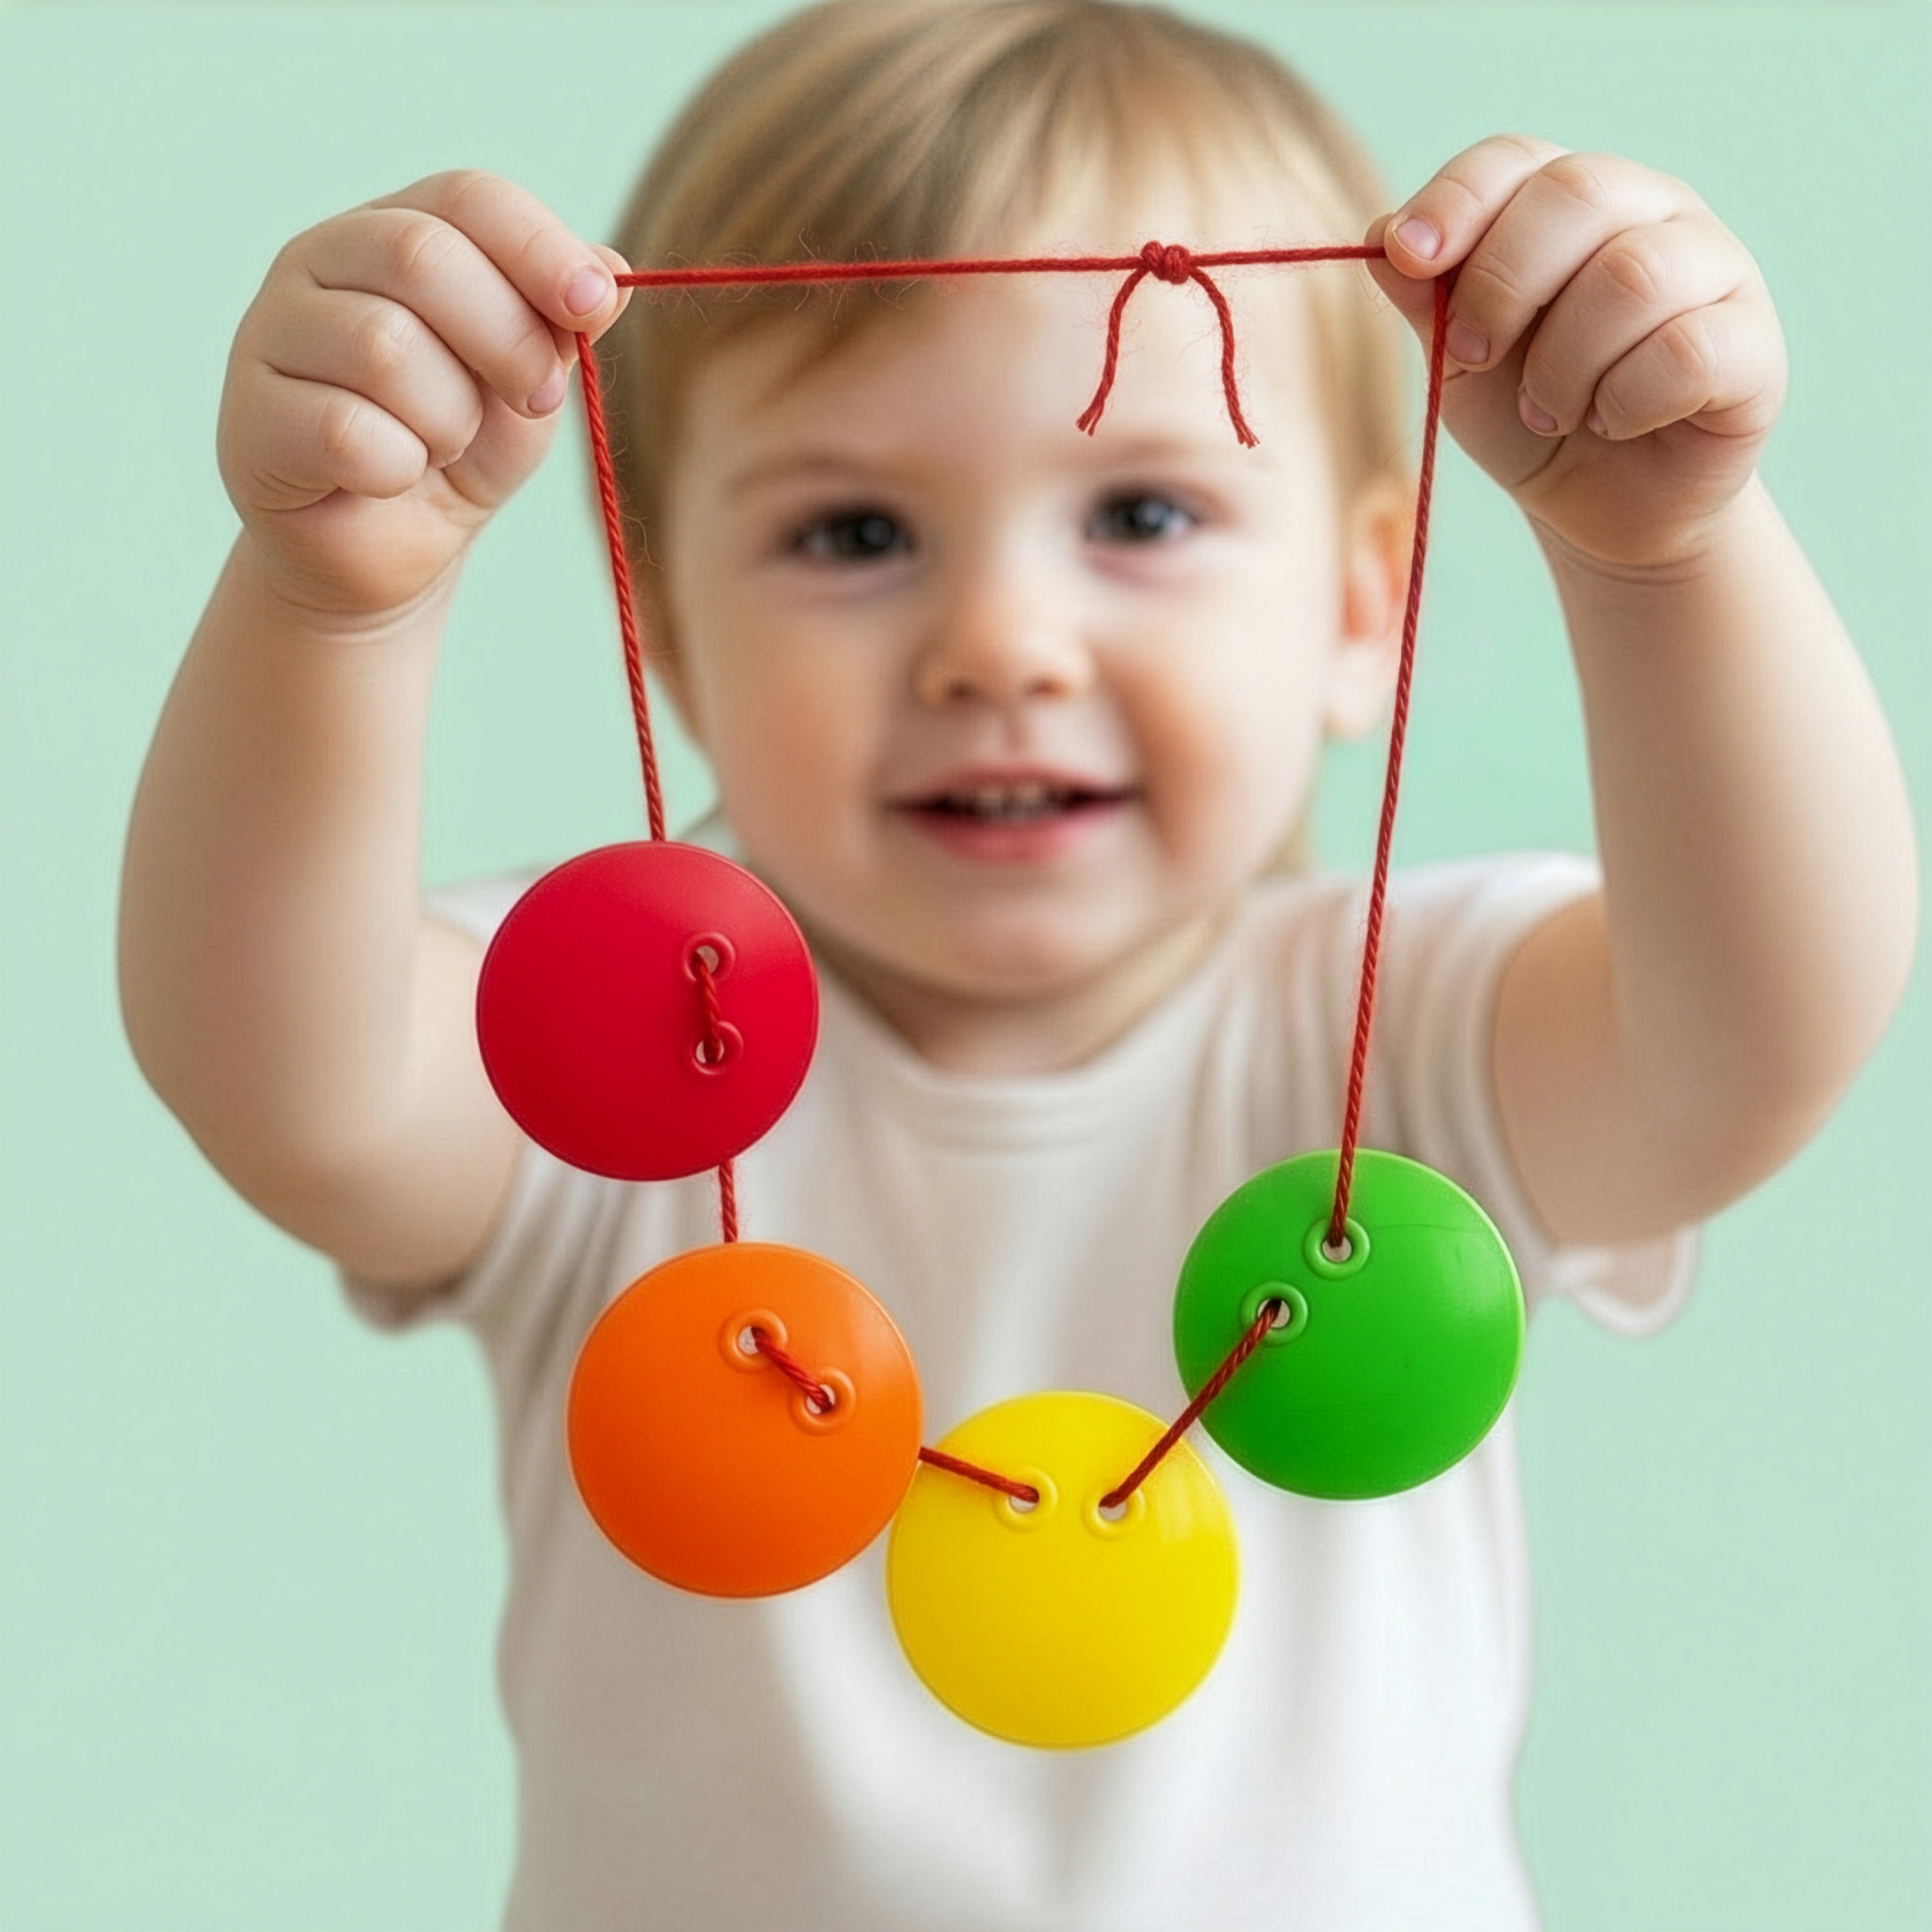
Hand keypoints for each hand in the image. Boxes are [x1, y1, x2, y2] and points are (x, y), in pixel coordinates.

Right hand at [218, 170, 628, 617]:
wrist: (395, 551)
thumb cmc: (460, 450)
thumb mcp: (530, 382)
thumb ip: (562, 323)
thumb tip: (610, 268)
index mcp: (394, 230)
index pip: (468, 198)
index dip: (540, 249)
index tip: (591, 308)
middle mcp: (320, 260)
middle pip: (422, 257)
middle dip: (506, 341)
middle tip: (530, 399)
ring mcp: (271, 333)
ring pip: (384, 348)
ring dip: (449, 420)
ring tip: (441, 447)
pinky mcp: (250, 418)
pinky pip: (346, 432)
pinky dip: (395, 468)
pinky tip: (388, 479)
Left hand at [1366, 137, 1784, 571]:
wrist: (1602, 510)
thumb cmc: (1530, 420)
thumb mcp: (1459, 366)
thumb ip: (1427, 300)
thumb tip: (1379, 238)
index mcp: (1571, 203)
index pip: (1515, 159)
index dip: (1458, 199)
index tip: (1409, 256)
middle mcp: (1651, 213)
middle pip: (1578, 194)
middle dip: (1504, 285)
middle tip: (1475, 360)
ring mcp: (1715, 269)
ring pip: (1633, 276)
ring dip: (1563, 363)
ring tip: (1545, 412)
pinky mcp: (1752, 345)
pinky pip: (1684, 351)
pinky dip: (1625, 401)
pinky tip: (1612, 424)